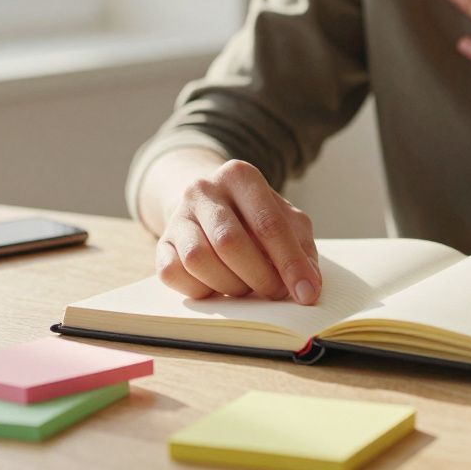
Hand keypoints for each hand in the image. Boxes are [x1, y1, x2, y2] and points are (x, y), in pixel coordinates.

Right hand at [155, 159, 321, 303]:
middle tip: (275, 293)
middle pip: (230, 242)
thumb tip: (308, 287)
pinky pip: (173, 273)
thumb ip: (301, 249)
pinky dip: (201, 289)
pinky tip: (218, 287)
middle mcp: (204, 189)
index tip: (306, 294)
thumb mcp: (286, 221)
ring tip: (246, 287)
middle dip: (259, 277)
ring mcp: (178, 215)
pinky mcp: (161, 241)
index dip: (289, 264)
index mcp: (240, 175)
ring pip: (198, 260)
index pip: (268, 223)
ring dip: (229, 285)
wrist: (210, 204)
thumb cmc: (255, 216)